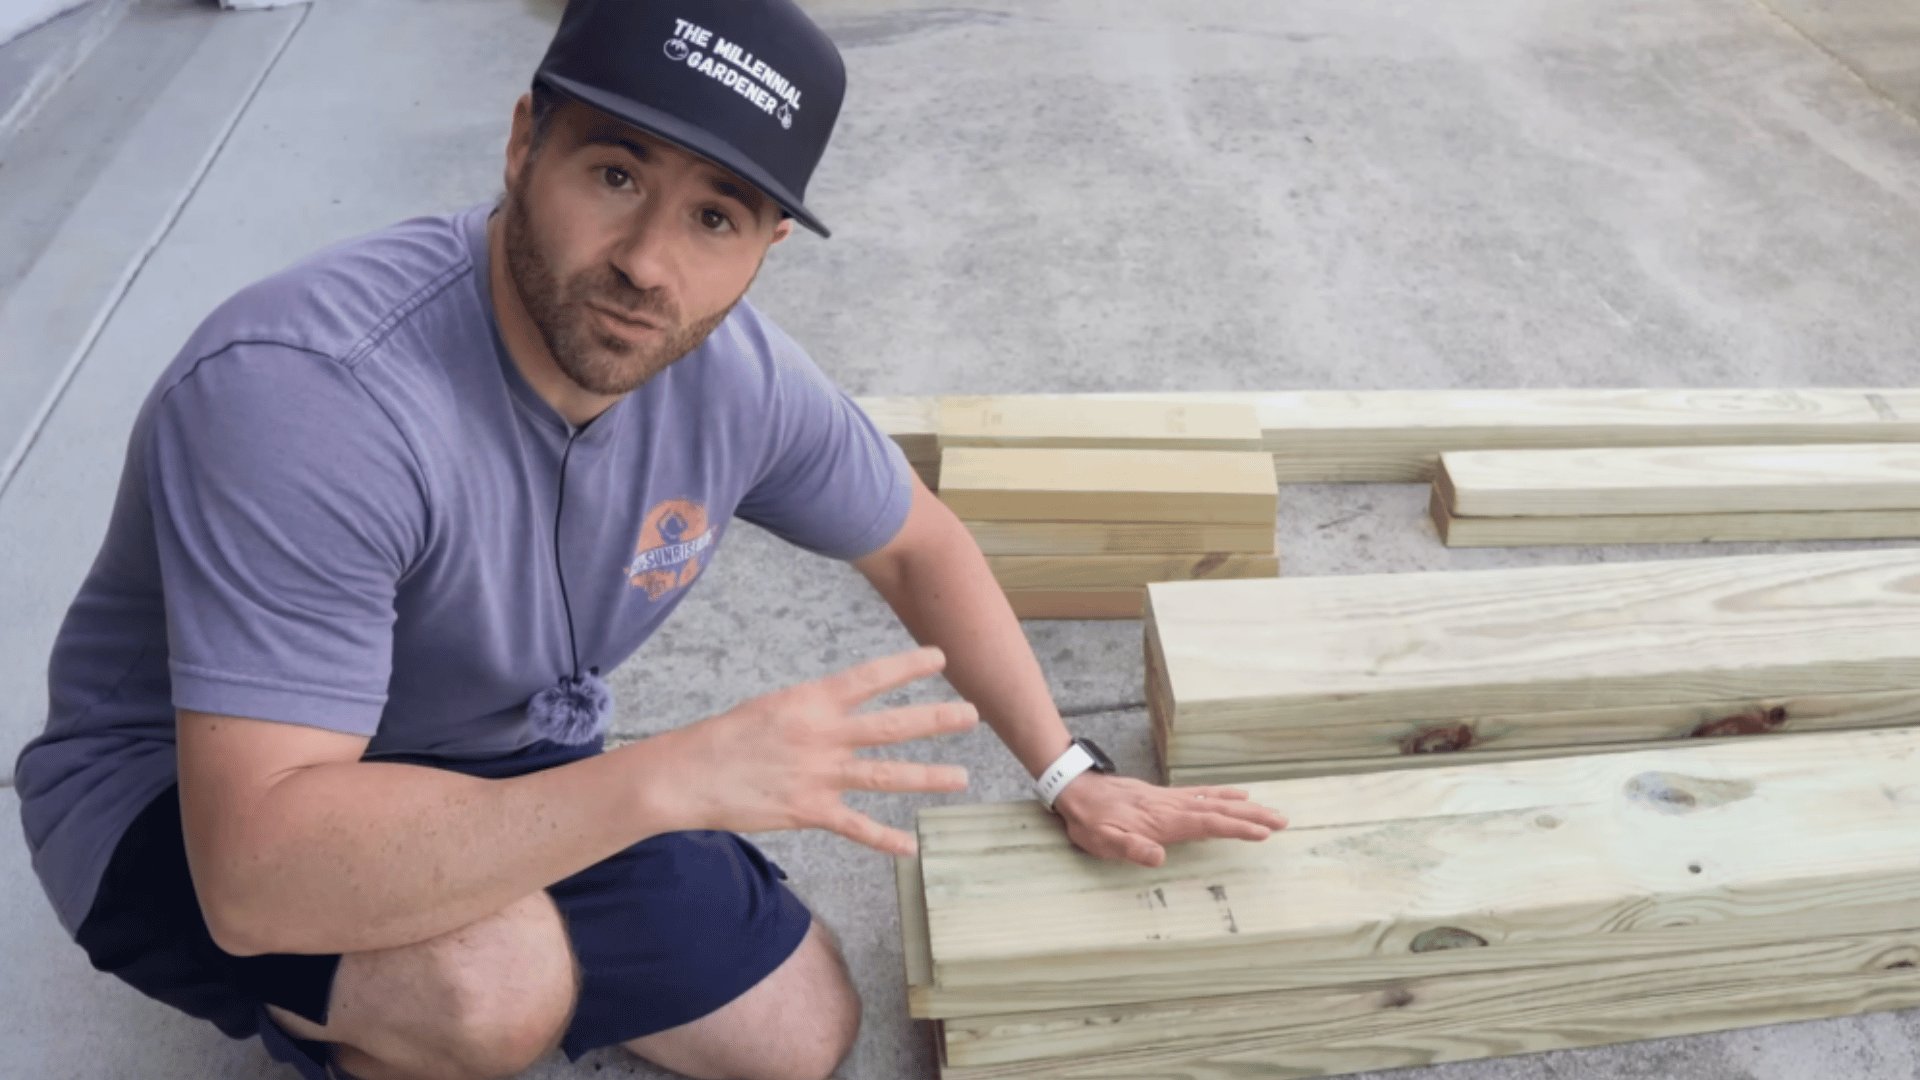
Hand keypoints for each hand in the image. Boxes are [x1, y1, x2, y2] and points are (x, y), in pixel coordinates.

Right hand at [656, 647, 977, 856]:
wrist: (688, 774)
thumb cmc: (727, 737)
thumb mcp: (774, 706)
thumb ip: (814, 711)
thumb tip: (843, 711)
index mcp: (812, 702)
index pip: (870, 678)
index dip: (908, 666)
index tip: (940, 658)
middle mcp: (823, 735)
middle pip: (893, 725)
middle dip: (936, 719)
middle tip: (972, 714)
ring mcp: (820, 775)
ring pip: (886, 775)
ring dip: (928, 776)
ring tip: (962, 778)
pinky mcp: (810, 810)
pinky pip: (857, 827)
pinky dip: (885, 839)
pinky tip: (911, 846)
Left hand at [1051, 773, 1287, 866]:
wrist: (1076, 790)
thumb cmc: (1090, 821)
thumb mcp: (1103, 842)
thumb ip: (1131, 848)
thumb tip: (1159, 857)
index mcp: (1163, 821)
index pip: (1207, 824)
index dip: (1236, 828)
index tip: (1263, 833)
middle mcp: (1172, 806)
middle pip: (1219, 811)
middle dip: (1252, 817)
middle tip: (1283, 822)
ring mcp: (1170, 799)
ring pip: (1215, 801)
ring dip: (1244, 807)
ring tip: (1271, 811)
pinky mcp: (1165, 796)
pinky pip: (1202, 794)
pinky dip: (1224, 795)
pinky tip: (1237, 796)